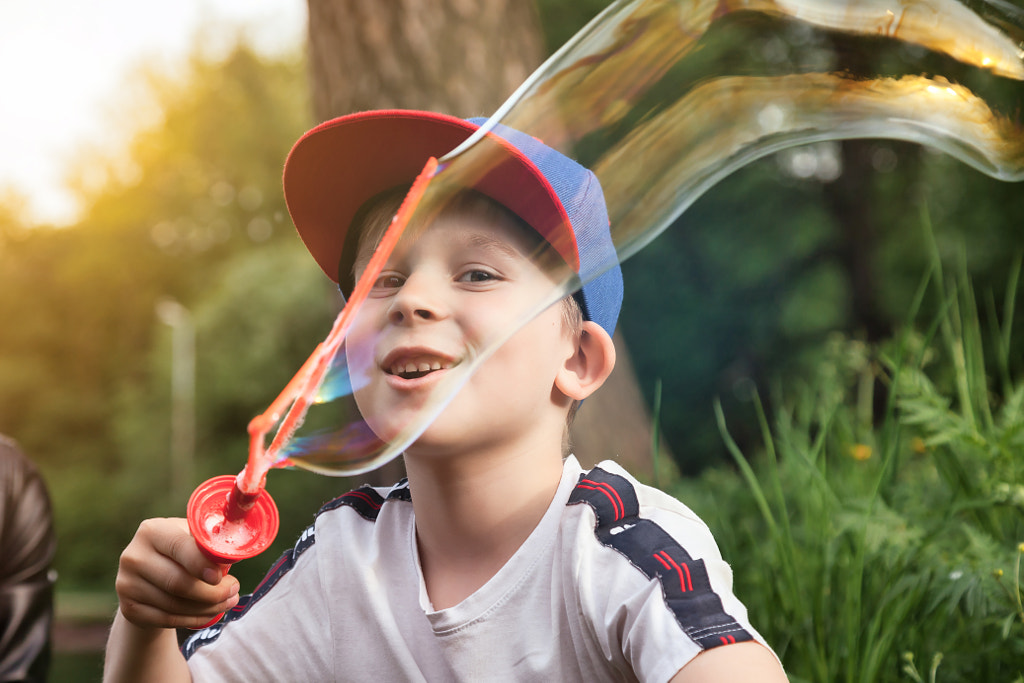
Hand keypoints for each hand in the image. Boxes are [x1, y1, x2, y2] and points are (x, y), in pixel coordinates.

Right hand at [115, 517, 239, 629]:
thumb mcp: (191, 538)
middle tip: (234, 590)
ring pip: (175, 604)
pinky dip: (194, 619)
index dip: (200, 563)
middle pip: (177, 582)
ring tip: (228, 601)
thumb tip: (233, 553)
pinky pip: (167, 620)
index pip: (178, 547)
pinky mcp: (129, 608)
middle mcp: (133, 556)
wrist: (150, 575)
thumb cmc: (182, 551)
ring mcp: (127, 584)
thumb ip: (208, 541)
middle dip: (212, 591)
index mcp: (151, 531)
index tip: (220, 576)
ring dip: (208, 607)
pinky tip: (211, 613)